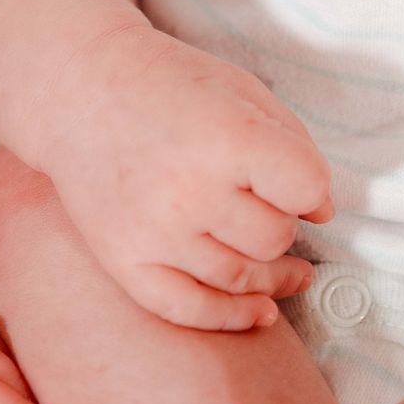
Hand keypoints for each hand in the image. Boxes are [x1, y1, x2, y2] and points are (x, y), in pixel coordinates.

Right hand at [23, 42, 335, 330]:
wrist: (82, 90)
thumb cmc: (173, 86)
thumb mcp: (244, 91)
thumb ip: (293, 147)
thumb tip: (322, 213)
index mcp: (227, 136)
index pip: (304, 187)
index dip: (312, 189)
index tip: (301, 184)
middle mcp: (190, 190)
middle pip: (274, 237)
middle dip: (283, 225)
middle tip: (272, 209)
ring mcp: (155, 232)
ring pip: (241, 278)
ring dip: (272, 276)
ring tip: (290, 271)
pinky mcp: (125, 261)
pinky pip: (189, 310)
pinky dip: (232, 318)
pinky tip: (262, 312)